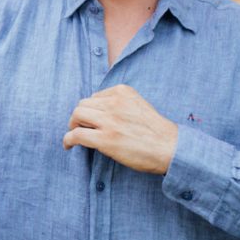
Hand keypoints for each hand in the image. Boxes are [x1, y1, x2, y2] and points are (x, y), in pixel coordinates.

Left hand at [62, 84, 177, 173]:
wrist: (171, 148)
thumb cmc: (156, 131)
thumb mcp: (138, 105)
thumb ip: (120, 104)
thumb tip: (96, 112)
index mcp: (122, 91)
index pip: (95, 97)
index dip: (92, 110)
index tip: (93, 121)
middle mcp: (114, 102)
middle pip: (82, 104)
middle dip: (79, 117)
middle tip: (80, 128)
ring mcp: (109, 120)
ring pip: (76, 116)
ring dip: (72, 126)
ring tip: (75, 135)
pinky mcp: (105, 139)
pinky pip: (76, 135)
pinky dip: (68, 139)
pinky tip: (68, 145)